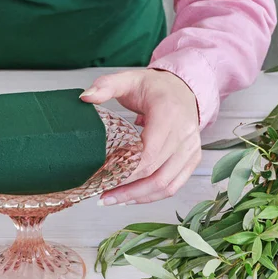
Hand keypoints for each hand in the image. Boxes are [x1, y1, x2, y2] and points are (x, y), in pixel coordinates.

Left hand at [80, 69, 201, 204]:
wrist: (184, 89)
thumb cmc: (155, 88)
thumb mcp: (129, 79)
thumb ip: (106, 85)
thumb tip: (84, 97)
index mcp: (169, 114)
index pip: (148, 154)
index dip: (126, 172)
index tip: (104, 178)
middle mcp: (184, 134)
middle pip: (155, 174)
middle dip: (127, 189)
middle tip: (103, 196)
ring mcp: (191, 149)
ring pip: (166, 185)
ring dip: (138, 197)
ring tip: (114, 199)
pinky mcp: (193, 159)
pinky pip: (174, 185)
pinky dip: (152, 195)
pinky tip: (132, 197)